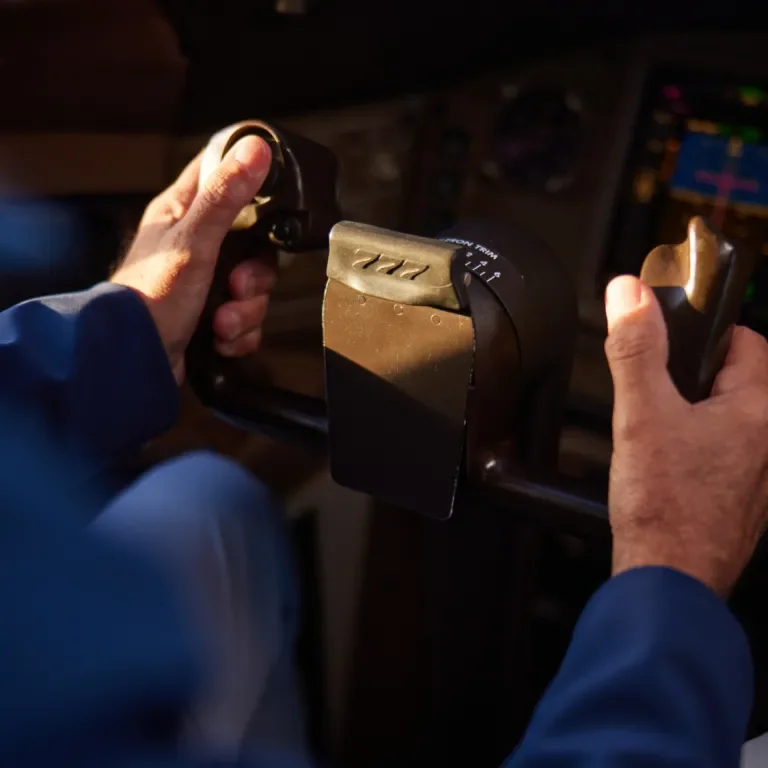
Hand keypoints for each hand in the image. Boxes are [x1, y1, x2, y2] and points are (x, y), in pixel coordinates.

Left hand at [111, 135, 275, 381]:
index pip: (224, 178)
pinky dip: (239, 334)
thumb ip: (225, 196)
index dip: (251, 186)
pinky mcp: (213, 318)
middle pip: (255, 247)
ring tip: (220, 323)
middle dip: (254, 277)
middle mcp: (197, 245)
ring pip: (254, 289)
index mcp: (184, 213)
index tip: (269, 204)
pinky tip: (219, 339)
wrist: (134, 359)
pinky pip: (248, 321)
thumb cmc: (150, 296)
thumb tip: (255, 149)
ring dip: (245, 312)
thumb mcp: (193, 240)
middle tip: (236, 286)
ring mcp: (206, 284)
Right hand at [605, 275, 767, 596]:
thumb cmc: (664, 504)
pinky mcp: (741, 505)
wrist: (669, 581)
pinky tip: (663, 469)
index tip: (673, 341)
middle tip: (652, 389)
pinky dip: (696, 452)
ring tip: (652, 429)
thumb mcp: (641, 414)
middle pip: (736, 384)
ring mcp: (758, 479)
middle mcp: (767, 444)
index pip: (747, 344)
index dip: (708, 335)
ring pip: (728, 424)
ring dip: (694, 416)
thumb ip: (636, 350)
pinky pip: (723, 459)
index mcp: (757, 411)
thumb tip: (629, 292)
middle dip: (694, 378)